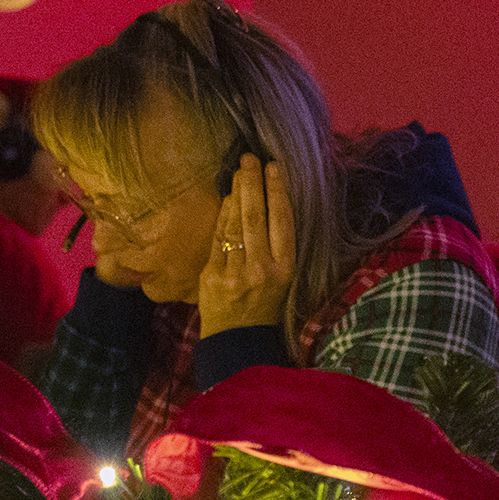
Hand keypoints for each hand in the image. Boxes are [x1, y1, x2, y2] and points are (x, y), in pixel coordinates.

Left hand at [198, 155, 295, 334]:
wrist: (238, 340)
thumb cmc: (265, 305)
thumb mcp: (282, 278)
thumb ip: (276, 246)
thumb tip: (267, 202)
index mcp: (285, 269)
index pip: (282, 222)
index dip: (278, 192)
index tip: (274, 167)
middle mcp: (262, 269)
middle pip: (256, 218)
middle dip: (253, 184)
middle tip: (250, 159)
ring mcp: (235, 273)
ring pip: (236, 225)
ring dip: (237, 194)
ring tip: (239, 171)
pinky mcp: (213, 276)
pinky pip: (218, 239)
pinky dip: (222, 216)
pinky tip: (226, 198)